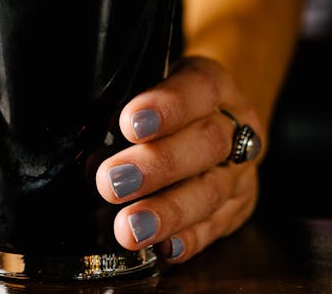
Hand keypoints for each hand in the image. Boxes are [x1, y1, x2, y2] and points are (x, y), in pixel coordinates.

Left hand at [94, 56, 263, 264]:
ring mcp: (240, 170)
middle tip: (111, 182)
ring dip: (168, 212)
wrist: (216, 117)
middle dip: (157, 166)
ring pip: (211, 191)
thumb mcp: (153, 83)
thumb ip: (129, 106)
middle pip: (207, 144)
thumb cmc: (166, 102)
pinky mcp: (238, 207)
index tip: (128, 124)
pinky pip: (217, 226)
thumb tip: (91, 142)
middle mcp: (234, 126)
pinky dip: (190, 239)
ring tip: (130, 228)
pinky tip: (165, 249)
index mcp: (212, 85)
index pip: (198, 89)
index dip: (167, 107)